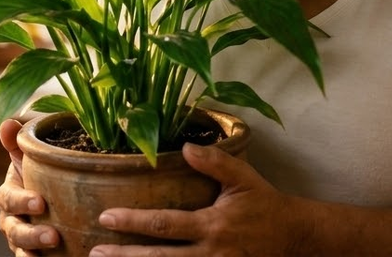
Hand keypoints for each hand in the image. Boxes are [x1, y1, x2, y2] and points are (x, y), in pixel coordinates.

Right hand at [0, 118, 60, 255]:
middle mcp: (11, 220)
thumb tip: (8, 124)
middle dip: (31, 235)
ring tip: (55, 250)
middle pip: (14, 231)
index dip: (22, 202)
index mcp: (8, 196)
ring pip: (22, 250)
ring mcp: (21, 240)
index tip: (40, 203)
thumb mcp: (29, 157)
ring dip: (34, 252)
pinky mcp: (34, 252)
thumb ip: (18, 142)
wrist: (49, 196)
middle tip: (53, 236)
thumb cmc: (38, 173)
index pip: (9, 200)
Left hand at [88, 142, 299, 256]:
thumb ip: (214, 162)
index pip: (164, 224)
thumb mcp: (243, 178)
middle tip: (95, 253)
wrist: (295, 238)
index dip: (132, 222)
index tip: (105, 217)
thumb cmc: (265, 205)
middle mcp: (209, 252)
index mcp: (212, 225)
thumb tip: (184, 145)